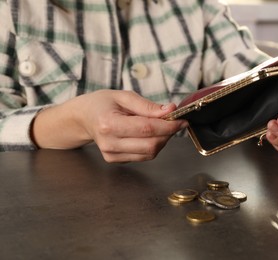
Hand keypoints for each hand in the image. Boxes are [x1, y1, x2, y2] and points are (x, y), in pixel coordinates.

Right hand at [32, 90, 186, 162]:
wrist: (83, 118)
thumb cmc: (102, 104)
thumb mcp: (124, 96)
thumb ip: (147, 106)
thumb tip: (170, 110)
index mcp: (108, 123)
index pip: (147, 129)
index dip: (169, 125)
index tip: (182, 119)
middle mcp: (109, 143)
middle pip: (151, 145)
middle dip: (168, 134)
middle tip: (174, 122)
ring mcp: (111, 155)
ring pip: (150, 153)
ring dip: (162, 140)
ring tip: (160, 126)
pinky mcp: (115, 160)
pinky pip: (143, 156)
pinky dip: (152, 146)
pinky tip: (149, 134)